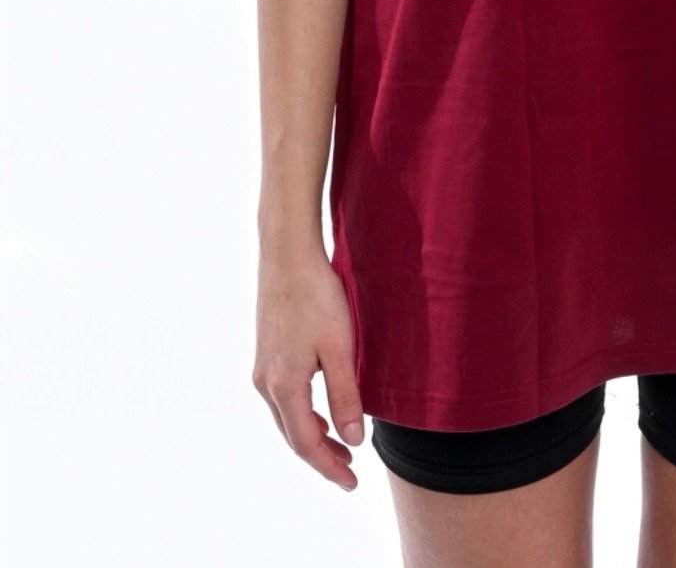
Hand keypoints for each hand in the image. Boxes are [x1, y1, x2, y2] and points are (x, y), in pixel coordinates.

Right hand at [252, 245, 365, 489]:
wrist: (287, 254)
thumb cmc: (317, 296)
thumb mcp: (340, 347)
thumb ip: (345, 395)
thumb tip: (353, 440)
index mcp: (284, 386)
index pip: (306, 443)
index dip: (329, 466)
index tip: (352, 482)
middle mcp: (265, 382)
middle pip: (292, 436)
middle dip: (321, 457)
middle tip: (349, 471)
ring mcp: (262, 368)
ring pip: (286, 419)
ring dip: (311, 436)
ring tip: (340, 446)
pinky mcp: (266, 354)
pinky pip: (283, 400)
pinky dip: (302, 415)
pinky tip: (319, 413)